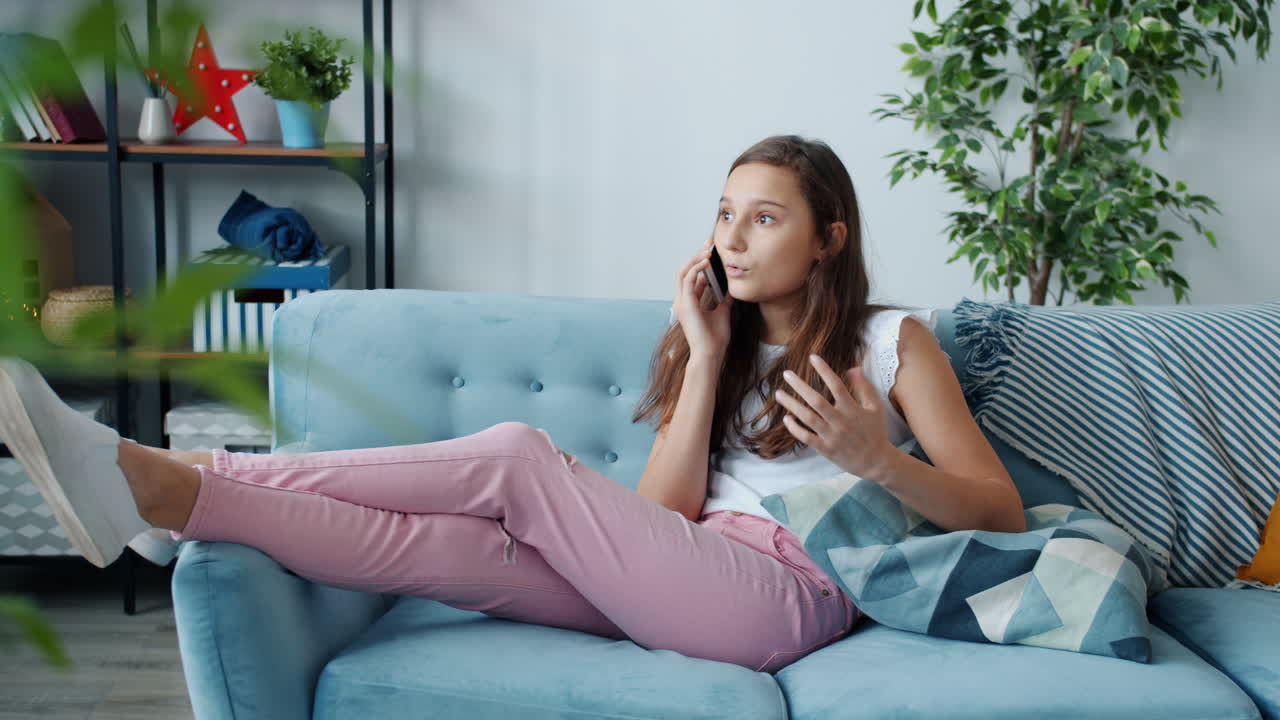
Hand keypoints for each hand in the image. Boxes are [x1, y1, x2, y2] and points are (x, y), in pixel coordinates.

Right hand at [672, 238, 732, 358]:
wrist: (711, 353)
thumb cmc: (715, 338)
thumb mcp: (723, 312)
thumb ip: (724, 299)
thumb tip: (731, 287)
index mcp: (689, 302)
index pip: (692, 275)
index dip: (700, 261)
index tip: (712, 249)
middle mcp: (682, 300)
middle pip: (685, 270)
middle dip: (697, 254)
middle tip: (710, 242)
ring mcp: (681, 302)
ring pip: (683, 271)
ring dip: (695, 258)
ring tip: (708, 249)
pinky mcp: (685, 304)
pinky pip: (687, 279)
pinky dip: (696, 268)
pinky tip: (707, 261)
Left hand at [774, 354, 892, 478]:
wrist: (876, 461)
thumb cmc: (875, 431)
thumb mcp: (875, 407)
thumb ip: (864, 387)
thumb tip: (853, 368)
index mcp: (853, 409)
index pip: (836, 385)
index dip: (824, 370)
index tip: (813, 357)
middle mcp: (841, 421)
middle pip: (816, 401)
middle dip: (800, 386)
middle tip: (787, 374)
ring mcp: (832, 436)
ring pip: (808, 418)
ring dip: (792, 405)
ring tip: (779, 394)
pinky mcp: (825, 449)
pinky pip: (806, 437)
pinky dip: (795, 428)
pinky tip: (787, 418)